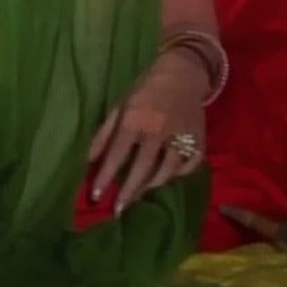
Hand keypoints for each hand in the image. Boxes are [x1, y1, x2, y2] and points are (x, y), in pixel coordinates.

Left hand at [86, 60, 209, 216]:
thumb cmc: (144, 91)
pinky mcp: (199, 141)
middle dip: (128, 193)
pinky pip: (188, 166)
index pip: (117, 155)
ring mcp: (181, 137)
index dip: (106, 177)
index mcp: (135, 120)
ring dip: (150, 186)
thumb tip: (87, 161)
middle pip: (142, 169)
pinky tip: (166, 178)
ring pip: (166, 172)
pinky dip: (177, 174)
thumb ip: (104, 134)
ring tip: (139, 194)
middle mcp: (158, 131)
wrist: (182, 75)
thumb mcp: (119, 107)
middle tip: (118, 210)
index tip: (96, 196)